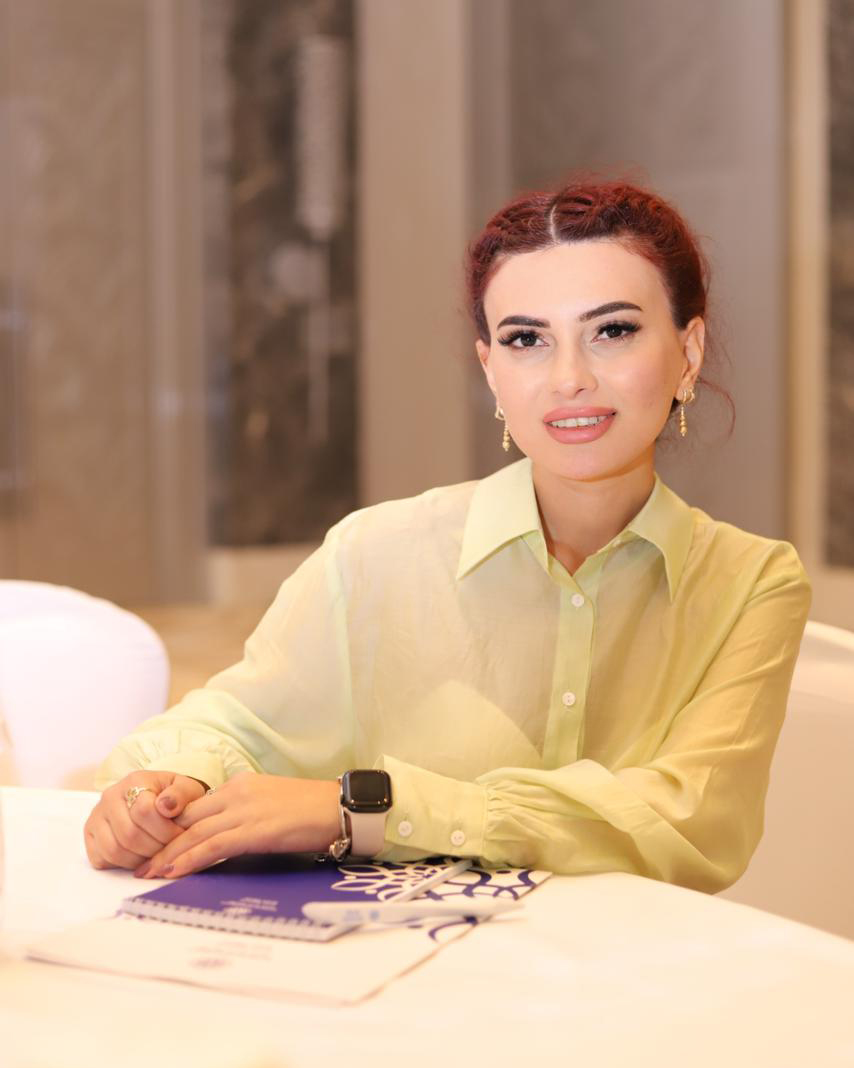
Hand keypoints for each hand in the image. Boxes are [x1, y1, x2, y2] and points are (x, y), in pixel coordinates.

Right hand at [84, 771, 205, 870]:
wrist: (160, 799)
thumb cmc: (175, 797)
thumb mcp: (186, 789)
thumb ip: (181, 794)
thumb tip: (166, 806)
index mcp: (134, 781)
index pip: (144, 811)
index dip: (166, 830)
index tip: (180, 835)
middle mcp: (110, 796)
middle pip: (129, 834)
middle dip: (155, 849)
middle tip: (171, 850)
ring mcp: (97, 816)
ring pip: (114, 850)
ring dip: (140, 860)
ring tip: (157, 855)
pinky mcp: (91, 835)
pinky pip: (102, 859)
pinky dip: (123, 865)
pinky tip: (141, 857)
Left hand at [135, 773, 339, 878]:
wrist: (339, 807)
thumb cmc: (310, 809)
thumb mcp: (269, 804)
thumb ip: (243, 814)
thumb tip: (223, 838)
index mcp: (238, 785)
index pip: (194, 807)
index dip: (169, 828)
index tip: (152, 845)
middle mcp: (236, 793)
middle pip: (187, 820)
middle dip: (160, 843)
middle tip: (139, 865)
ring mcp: (245, 810)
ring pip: (195, 833)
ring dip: (168, 855)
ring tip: (148, 874)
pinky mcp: (255, 829)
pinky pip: (214, 845)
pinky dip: (190, 859)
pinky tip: (175, 871)